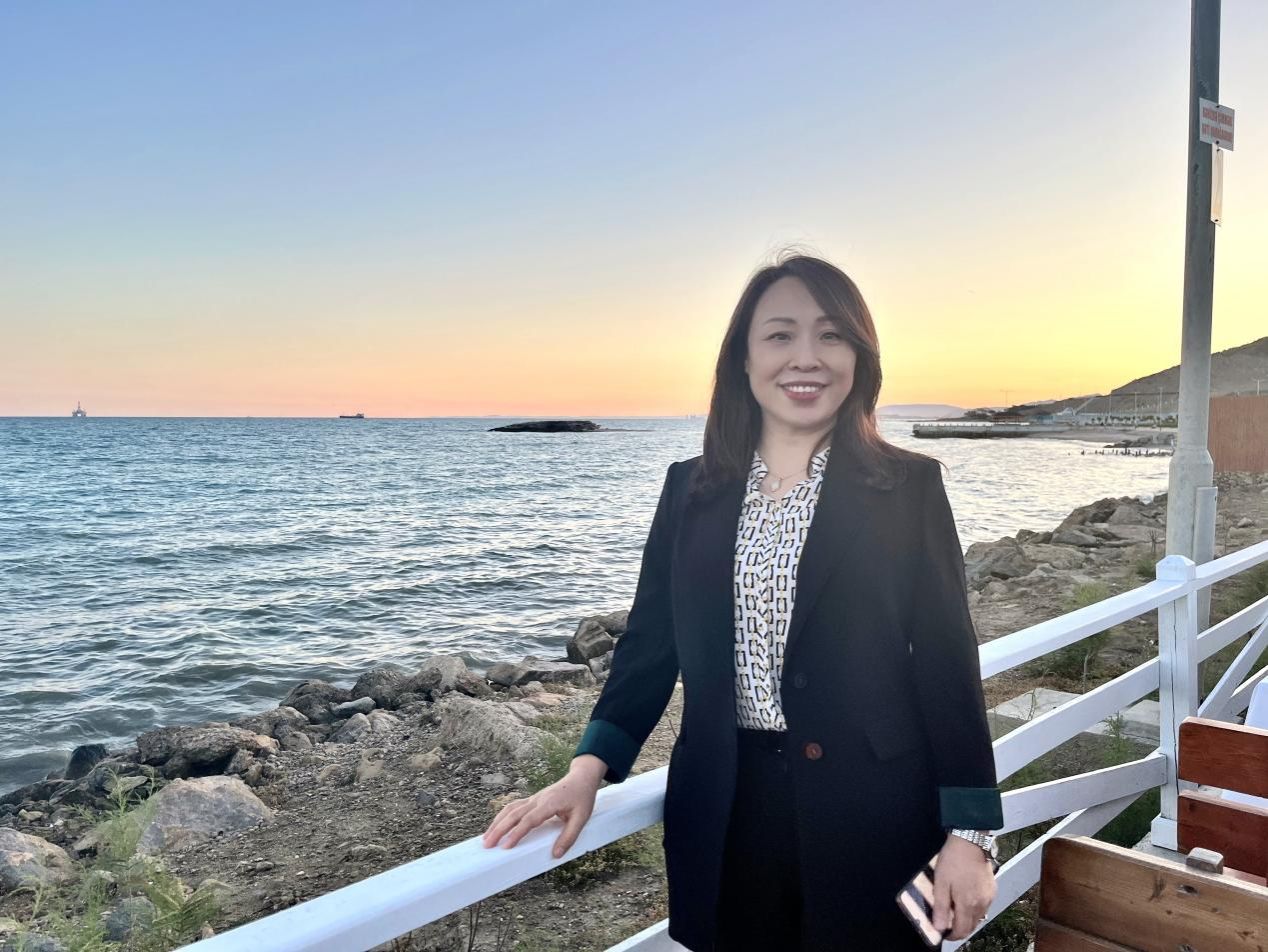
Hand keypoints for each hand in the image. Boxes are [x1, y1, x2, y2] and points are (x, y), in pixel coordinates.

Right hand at [481, 755, 605, 858]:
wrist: (581, 778)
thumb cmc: (582, 797)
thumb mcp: (581, 818)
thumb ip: (569, 837)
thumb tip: (556, 854)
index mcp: (549, 804)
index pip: (529, 820)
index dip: (517, 833)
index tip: (506, 846)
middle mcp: (538, 800)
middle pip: (514, 814)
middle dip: (499, 829)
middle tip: (487, 845)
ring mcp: (533, 798)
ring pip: (510, 809)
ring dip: (497, 823)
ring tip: (487, 838)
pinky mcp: (532, 799)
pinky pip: (514, 807)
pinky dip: (502, 816)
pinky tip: (496, 825)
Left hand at [932, 834, 995, 939]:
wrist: (970, 842)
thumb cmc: (953, 860)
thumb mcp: (941, 883)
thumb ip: (940, 907)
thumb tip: (938, 928)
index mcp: (967, 904)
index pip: (962, 930)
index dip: (952, 935)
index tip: (944, 933)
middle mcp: (981, 904)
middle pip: (971, 927)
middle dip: (959, 929)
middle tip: (948, 923)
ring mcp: (989, 897)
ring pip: (978, 918)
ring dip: (967, 919)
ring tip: (955, 910)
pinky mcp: (992, 890)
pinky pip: (984, 907)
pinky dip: (974, 909)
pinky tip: (966, 899)